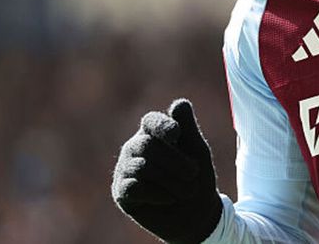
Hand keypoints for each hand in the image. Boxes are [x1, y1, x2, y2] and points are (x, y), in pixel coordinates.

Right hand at [113, 99, 222, 243]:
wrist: (195, 215)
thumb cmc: (197, 178)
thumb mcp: (197, 150)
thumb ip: (188, 127)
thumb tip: (179, 103)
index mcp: (153, 133)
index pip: (151, 121)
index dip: (163, 125)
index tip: (177, 134)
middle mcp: (135, 147)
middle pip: (148, 145)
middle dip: (175, 161)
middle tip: (194, 174)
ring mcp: (126, 169)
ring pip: (143, 167)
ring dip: (171, 180)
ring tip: (186, 190)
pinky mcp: (121, 191)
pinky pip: (134, 187)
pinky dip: (157, 193)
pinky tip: (168, 198)